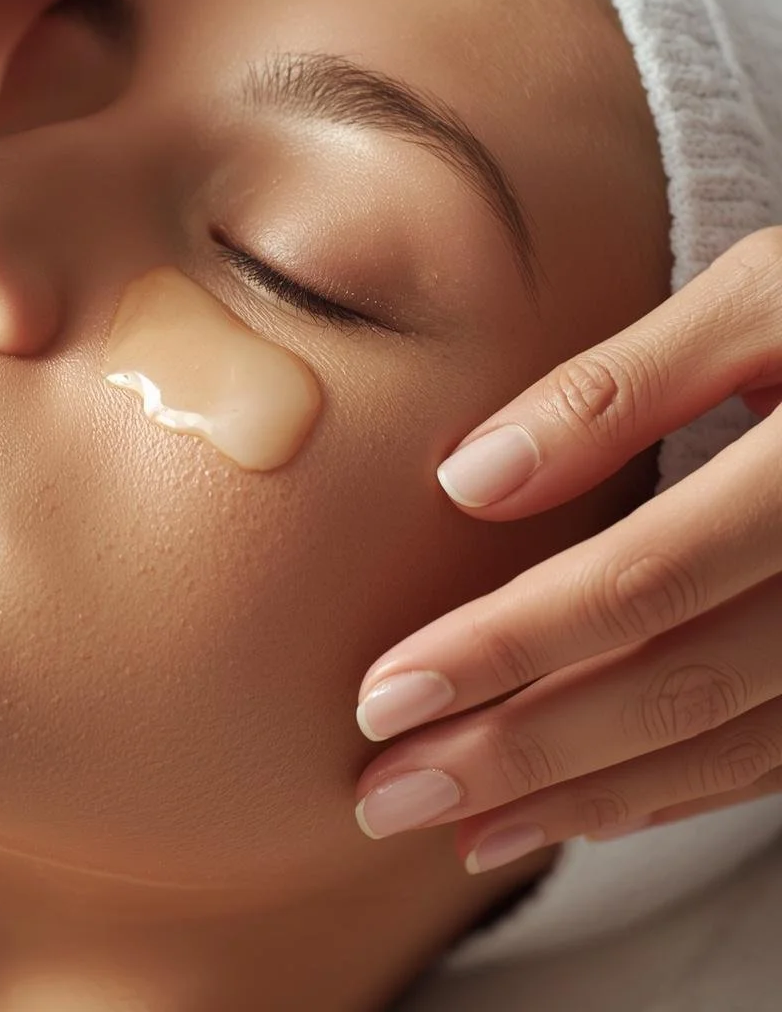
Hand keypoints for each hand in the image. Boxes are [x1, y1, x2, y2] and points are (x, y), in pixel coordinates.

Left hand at [352, 227, 781, 873]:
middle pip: (673, 688)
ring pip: (726, 745)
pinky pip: (776, 754)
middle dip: (519, 756)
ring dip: (585, 800)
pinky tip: (582, 810)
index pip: (638, 583)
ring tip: (457, 827)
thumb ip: (619, 385)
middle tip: (386, 798)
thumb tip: (469, 479)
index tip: (384, 697)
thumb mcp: (760, 299)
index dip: (505, 648)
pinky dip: (672, 790)